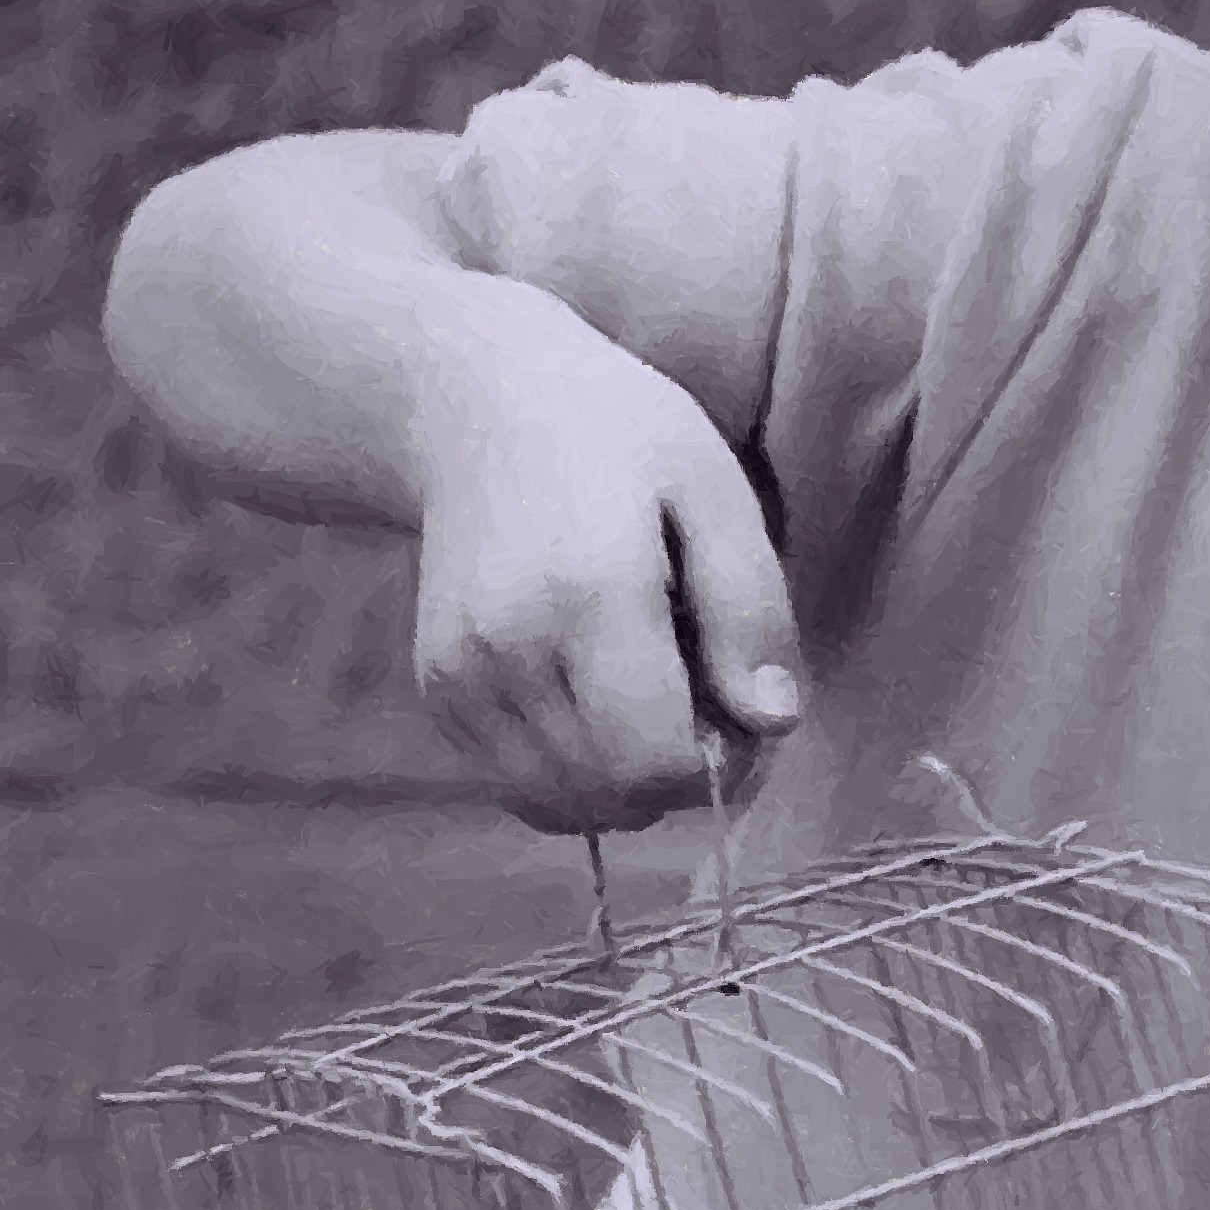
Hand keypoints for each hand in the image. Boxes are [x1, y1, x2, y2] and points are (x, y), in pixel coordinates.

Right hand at [404, 298, 802, 833]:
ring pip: (562, 804)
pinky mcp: (435, 690)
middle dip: (677, 778)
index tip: (740, 711)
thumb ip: (748, 610)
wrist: (475, 405)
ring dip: (624, 783)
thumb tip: (774, 721)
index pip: (653, 762)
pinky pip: (517, 785)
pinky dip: (571, 772)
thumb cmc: (618, 436)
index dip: (718, 766)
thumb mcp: (714, 493)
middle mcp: (508, 650)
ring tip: (648, 697)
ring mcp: (459, 677)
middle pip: (611, 797)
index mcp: (589, 596)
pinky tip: (594, 698)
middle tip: (704, 704)